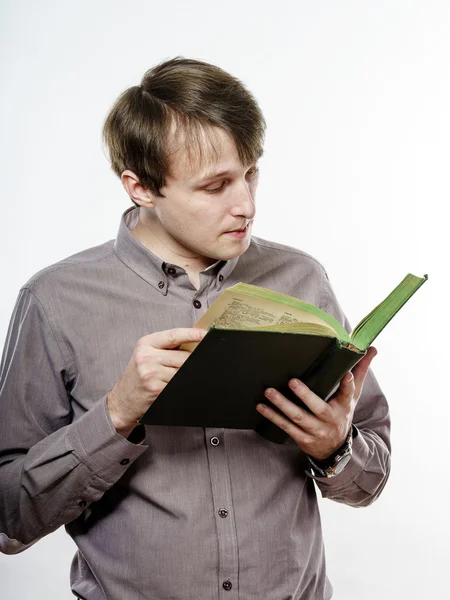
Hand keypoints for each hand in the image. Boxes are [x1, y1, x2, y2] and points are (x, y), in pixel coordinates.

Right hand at [107, 327, 206, 436]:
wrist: (122, 401)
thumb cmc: (138, 377)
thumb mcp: (147, 355)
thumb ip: (167, 348)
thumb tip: (195, 343)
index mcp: (146, 343)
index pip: (174, 335)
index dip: (192, 334)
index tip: (206, 334)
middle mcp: (147, 356)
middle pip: (184, 356)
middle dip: (192, 361)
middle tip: (193, 365)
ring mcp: (151, 373)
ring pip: (183, 371)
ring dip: (186, 375)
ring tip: (175, 378)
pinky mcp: (156, 388)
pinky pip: (178, 384)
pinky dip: (180, 386)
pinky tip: (173, 387)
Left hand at [256, 346, 377, 459]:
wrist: (335, 449)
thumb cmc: (342, 413)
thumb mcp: (353, 395)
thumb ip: (360, 371)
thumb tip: (372, 348)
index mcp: (344, 406)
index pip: (348, 393)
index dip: (348, 384)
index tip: (345, 374)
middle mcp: (330, 419)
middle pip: (318, 408)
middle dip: (305, 395)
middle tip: (292, 381)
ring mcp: (316, 430)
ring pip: (298, 418)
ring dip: (282, 405)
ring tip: (269, 392)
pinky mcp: (303, 438)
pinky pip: (286, 427)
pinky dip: (273, 416)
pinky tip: (261, 406)